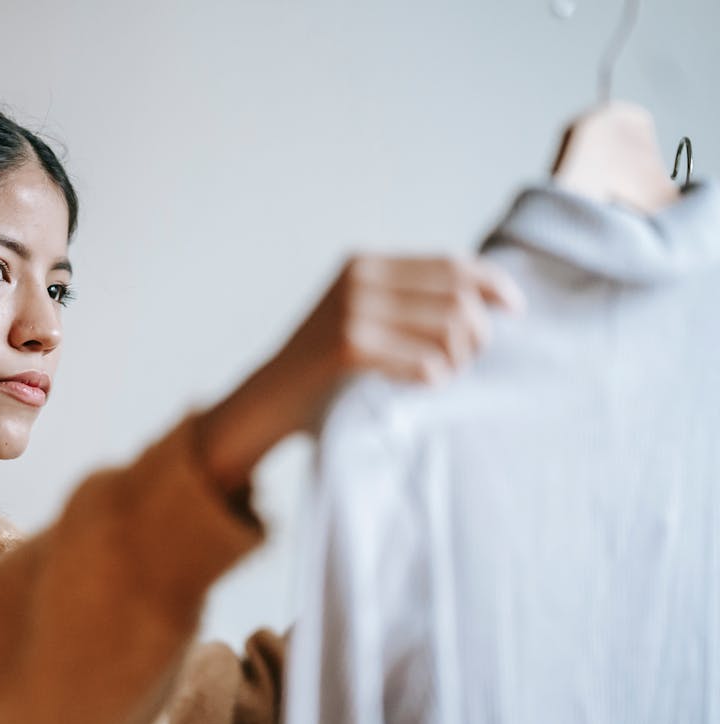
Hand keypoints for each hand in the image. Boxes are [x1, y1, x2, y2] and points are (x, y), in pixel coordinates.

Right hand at [286, 254, 524, 385]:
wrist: (268, 401)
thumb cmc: (322, 368)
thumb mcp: (362, 315)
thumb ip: (406, 300)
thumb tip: (484, 298)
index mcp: (365, 263)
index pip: (450, 262)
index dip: (493, 282)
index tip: (515, 308)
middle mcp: (359, 278)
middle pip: (458, 294)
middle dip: (478, 331)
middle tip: (468, 359)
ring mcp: (352, 310)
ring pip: (450, 327)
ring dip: (460, 358)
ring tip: (443, 374)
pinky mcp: (349, 347)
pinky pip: (426, 362)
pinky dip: (434, 378)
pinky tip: (420, 384)